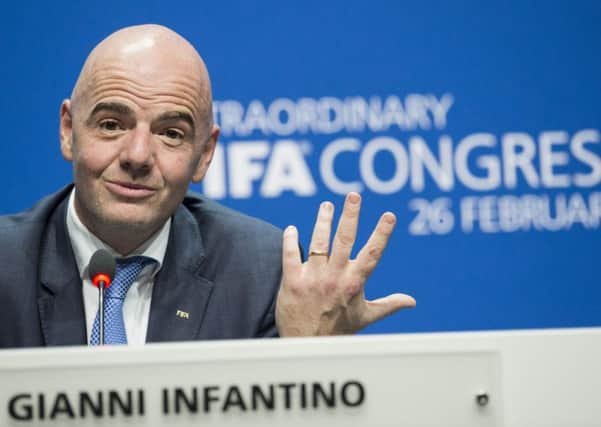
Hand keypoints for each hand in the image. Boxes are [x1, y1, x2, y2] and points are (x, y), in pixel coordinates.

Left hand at [276, 192, 415, 336]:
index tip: (389, 215)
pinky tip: (292, 229)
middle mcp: (335, 278)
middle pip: (344, 240)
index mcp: (355, 283)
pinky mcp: (292, 281)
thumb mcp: (366, 317)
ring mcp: (313, 278)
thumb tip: (411, 301)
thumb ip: (389, 305)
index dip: (381, 234)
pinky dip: (290, 240)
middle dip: (350, 216)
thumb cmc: (338, 330)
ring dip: (322, 221)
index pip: (372, 254)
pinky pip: (289, 255)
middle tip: (353, 196)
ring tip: (326, 206)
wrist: (307, 346)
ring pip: (318, 242)